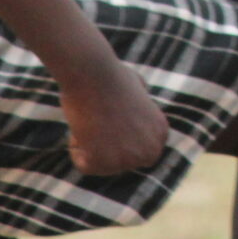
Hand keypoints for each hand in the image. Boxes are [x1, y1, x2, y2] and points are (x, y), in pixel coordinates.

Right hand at [58, 60, 170, 176]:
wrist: (94, 73)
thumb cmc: (112, 76)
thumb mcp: (138, 88)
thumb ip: (141, 107)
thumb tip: (135, 115)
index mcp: (161, 134)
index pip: (137, 152)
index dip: (121, 137)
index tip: (114, 118)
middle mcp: (150, 151)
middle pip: (120, 162)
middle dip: (107, 146)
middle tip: (102, 119)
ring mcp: (127, 160)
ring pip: (101, 164)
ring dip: (92, 145)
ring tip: (95, 118)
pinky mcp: (102, 163)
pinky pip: (84, 165)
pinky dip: (76, 148)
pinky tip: (84, 126)